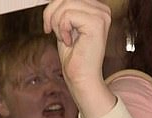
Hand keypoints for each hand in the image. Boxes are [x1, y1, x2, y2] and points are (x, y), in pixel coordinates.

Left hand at [43, 0, 115, 117]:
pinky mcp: (97, 23)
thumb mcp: (64, 27)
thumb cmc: (73, 56)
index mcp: (96, 9)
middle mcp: (102, 9)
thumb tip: (52, 1)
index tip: (50, 26)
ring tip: (63, 37)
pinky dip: (62, 29)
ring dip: (57, 23)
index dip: (52, 8)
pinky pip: (68, 15)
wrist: (81, 77)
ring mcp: (101, 15)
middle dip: (51, 13)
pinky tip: (69, 41)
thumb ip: (61, 11)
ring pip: (66, 4)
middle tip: (51, 31)